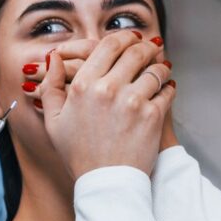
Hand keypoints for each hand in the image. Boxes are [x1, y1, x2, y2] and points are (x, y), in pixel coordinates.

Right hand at [22, 34, 177, 150]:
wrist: (106, 183)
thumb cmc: (79, 154)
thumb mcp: (54, 121)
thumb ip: (51, 85)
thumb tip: (54, 58)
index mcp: (83, 86)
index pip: (108, 45)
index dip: (123, 38)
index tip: (130, 39)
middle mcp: (108, 89)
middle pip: (135, 51)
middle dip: (145, 47)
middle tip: (149, 49)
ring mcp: (132, 101)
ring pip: (154, 68)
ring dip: (159, 66)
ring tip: (160, 70)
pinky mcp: (152, 115)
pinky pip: (167, 90)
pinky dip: (168, 87)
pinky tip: (165, 90)